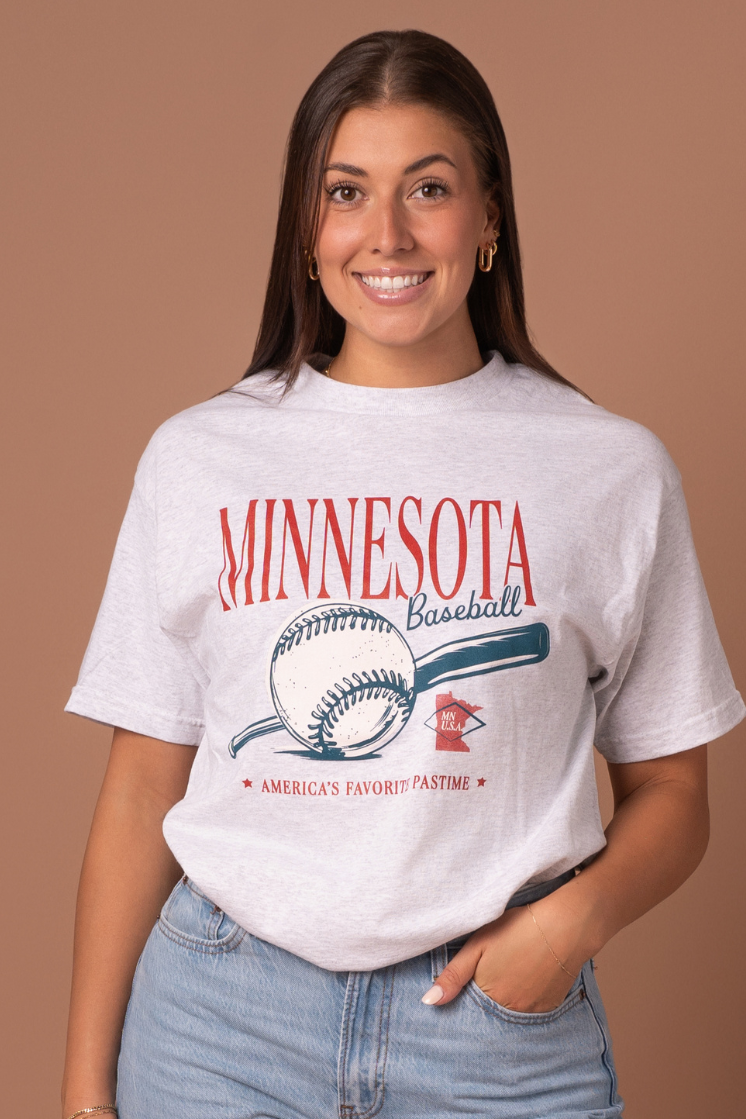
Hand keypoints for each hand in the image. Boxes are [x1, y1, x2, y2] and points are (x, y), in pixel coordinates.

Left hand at [422, 885, 591, 1012]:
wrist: (565, 925)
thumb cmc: (517, 928)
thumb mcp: (478, 944)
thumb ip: (453, 975)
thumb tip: (428, 1002)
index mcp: (488, 996)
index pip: (469, 1007)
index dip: (467, 991)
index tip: (473, 975)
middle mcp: (510, 1011)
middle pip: (490, 1010)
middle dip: (487, 994)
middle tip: (497, 966)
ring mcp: (532, 1011)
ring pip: (510, 1010)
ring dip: (507, 996)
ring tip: (513, 967)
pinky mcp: (550, 1006)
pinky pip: (531, 1009)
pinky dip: (526, 996)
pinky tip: (529, 973)